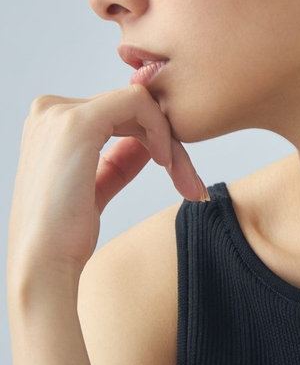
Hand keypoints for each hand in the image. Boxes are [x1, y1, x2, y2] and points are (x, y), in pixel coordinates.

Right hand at [7, 84, 208, 283]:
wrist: (44, 261)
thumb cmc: (65, 235)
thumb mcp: (96, 186)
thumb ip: (118, 159)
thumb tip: (150, 143)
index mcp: (51, 123)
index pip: (118, 114)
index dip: (154, 138)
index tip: (179, 177)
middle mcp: (51, 109)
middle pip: (131, 108)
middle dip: (169, 142)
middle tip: (192, 184)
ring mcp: (60, 112)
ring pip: (141, 104)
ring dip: (170, 141)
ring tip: (184, 181)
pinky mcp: (77, 122)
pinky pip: (139, 103)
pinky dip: (161, 130)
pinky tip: (165, 162)